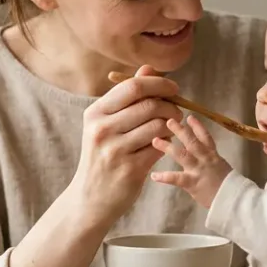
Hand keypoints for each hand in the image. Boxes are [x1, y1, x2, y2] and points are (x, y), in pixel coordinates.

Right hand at [72, 65, 182, 222]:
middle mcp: (102, 129)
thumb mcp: (106, 124)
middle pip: (149, 105)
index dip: (159, 84)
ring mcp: (115, 150)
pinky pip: (160, 147)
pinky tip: (163, 145)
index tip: (173, 89)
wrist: (90, 197)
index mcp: (95, 113)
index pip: (133, 87)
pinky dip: (167, 143)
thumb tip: (149, 68)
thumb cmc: (101, 155)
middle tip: (175, 112)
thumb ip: (128, 96)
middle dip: (170, 106)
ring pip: (158, 126)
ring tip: (169, 129)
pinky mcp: (130, 169)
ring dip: (171, 126)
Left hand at [148, 115, 232, 207]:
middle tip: (168, 121)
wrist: (234, 199)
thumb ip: (211, 160)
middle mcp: (205, 159)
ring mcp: (198, 170)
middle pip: (192, 141)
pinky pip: (176, 178)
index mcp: (213, 155)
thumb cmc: (229, 187)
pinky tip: (154, 175)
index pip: (205, 137)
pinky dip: (164, 177)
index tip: (190, 117)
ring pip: (182, 155)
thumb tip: (201, 154)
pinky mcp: (192, 182)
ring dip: (168, 147)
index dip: (197, 126)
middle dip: (180, 130)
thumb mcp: (222, 168)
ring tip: (155, 141)